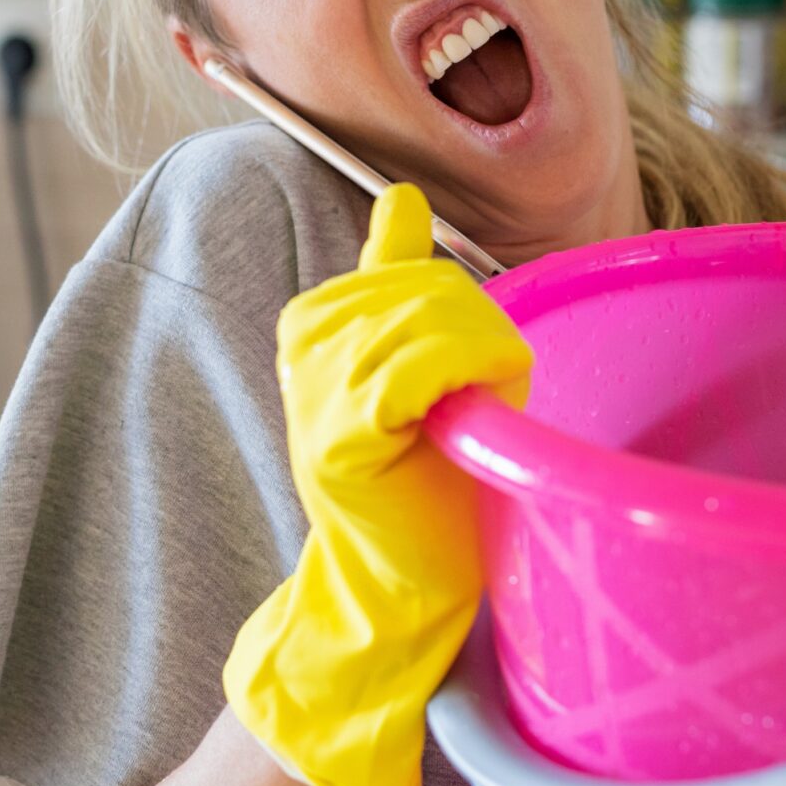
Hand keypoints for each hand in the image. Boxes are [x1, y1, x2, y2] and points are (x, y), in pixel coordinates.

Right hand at [222, 184, 530, 785]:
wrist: (401, 591)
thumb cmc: (424, 482)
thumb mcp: (419, 365)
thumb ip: (401, 282)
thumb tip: (401, 194)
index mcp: (316, 320)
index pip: (413, 267)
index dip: (463, 317)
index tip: (468, 378)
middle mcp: (304, 344)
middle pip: (427, 288)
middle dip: (479, 339)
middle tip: (481, 405)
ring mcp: (313, 389)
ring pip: (427, 320)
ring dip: (480, 363)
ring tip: (477, 415)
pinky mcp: (337, 437)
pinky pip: (413, 369)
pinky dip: (460, 383)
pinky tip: (466, 416)